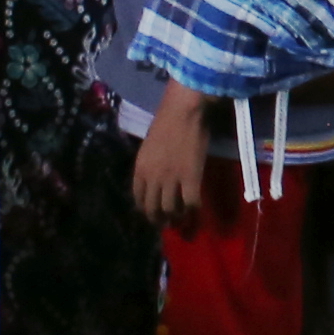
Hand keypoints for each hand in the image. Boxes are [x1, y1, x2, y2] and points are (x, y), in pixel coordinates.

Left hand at [131, 93, 207, 229]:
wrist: (183, 111)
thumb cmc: (166, 121)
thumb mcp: (148, 146)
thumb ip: (148, 165)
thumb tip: (154, 180)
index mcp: (140, 168)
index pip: (138, 198)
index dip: (145, 209)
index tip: (151, 214)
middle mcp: (153, 178)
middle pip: (152, 208)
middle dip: (158, 220)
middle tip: (166, 224)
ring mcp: (172, 179)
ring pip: (171, 209)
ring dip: (175, 218)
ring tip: (180, 220)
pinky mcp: (191, 178)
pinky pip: (191, 203)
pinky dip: (193, 210)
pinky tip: (195, 210)